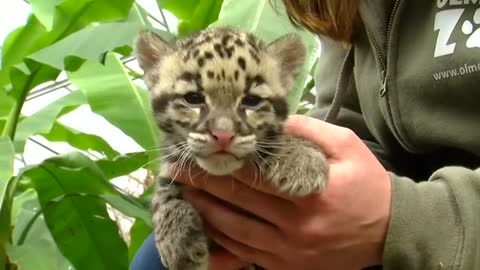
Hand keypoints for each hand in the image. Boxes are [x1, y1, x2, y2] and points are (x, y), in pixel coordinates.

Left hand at [174, 115, 391, 269]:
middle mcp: (295, 227)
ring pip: (234, 231)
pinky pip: (245, 254)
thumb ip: (309, 131)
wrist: (390, 231)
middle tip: (175, 171)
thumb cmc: (368, 184)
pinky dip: (221, 240)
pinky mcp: (287, 266)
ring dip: (205, 211)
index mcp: (309, 194)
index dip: (219, 165)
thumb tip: (272, 121)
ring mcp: (289, 252)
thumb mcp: (347, 147)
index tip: (194, 154)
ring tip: (183, 194)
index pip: (253, 177)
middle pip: (237, 203)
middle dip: (202, 185)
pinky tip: (204, 226)